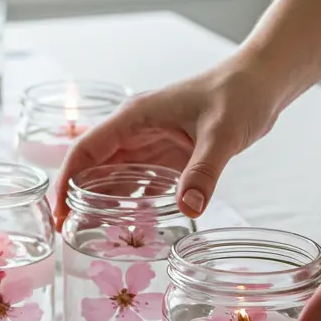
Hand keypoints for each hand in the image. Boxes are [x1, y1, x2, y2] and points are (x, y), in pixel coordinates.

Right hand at [53, 57, 275, 227]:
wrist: (262, 82)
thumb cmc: (239, 95)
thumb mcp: (221, 134)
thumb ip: (204, 171)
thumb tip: (190, 208)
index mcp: (135, 118)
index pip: (86, 150)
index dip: (66, 182)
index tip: (57, 213)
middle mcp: (137, 130)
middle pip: (95, 167)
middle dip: (79, 200)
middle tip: (68, 236)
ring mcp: (153, 142)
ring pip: (117, 177)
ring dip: (103, 204)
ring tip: (92, 238)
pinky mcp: (170, 154)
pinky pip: (143, 182)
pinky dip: (134, 203)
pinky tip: (133, 228)